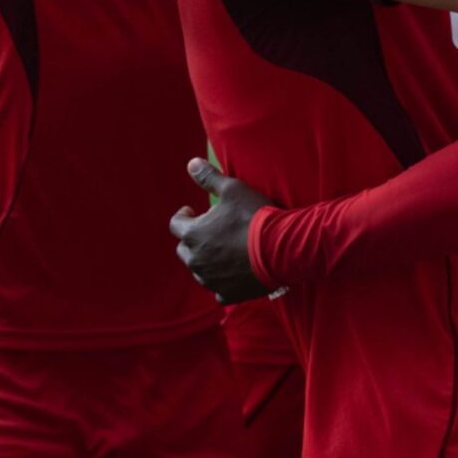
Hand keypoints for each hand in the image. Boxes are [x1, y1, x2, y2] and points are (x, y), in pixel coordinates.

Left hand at [170, 157, 275, 303]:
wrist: (282, 248)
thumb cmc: (255, 216)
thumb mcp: (233, 189)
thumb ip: (209, 177)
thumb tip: (191, 163)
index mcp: (193, 234)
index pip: (176, 224)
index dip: (184, 215)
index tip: (192, 210)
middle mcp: (196, 260)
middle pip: (184, 249)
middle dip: (193, 239)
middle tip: (209, 231)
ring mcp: (211, 280)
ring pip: (200, 271)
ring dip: (207, 261)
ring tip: (223, 251)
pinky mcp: (228, 294)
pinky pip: (218, 291)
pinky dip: (223, 282)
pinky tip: (233, 274)